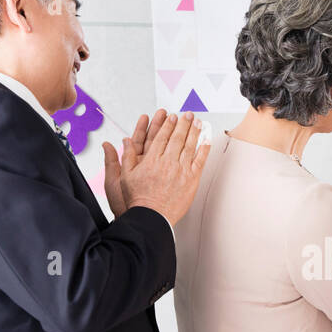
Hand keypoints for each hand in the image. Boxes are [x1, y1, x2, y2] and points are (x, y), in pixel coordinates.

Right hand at [103, 109, 209, 225]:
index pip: (161, 137)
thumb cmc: (138, 200)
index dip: (167, 125)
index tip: (172, 117)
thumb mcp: (125, 176)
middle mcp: (167, 162)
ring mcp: (180, 171)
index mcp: (151, 160)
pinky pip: (199, 161)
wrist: (152, 217)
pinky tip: (206, 141)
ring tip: (198, 122)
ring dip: (194, 132)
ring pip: (189, 146)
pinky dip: (204, 150)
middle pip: (177, 138)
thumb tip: (125, 141)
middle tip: (188, 115)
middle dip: (183, 124)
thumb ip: (126, 156)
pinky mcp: (191, 180)